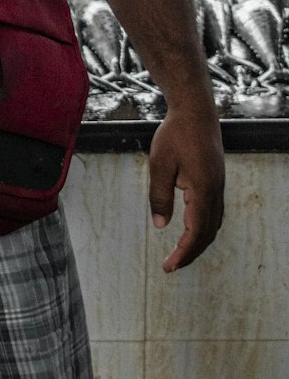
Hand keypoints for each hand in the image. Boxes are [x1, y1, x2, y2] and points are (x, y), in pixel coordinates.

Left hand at [147, 106, 224, 271]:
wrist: (195, 112)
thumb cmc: (175, 135)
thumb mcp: (160, 165)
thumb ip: (160, 196)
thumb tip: (161, 225)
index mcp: (203, 191)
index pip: (195, 233)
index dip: (182, 253)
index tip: (169, 267)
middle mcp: (215, 192)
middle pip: (207, 234)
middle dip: (190, 253)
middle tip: (171, 266)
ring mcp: (218, 186)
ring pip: (213, 224)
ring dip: (198, 241)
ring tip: (180, 253)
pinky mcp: (216, 181)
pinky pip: (214, 212)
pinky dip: (203, 227)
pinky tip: (192, 229)